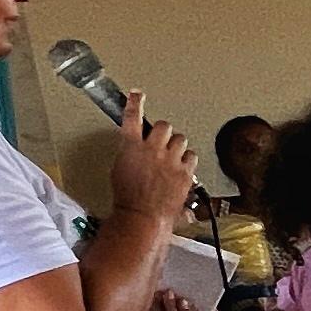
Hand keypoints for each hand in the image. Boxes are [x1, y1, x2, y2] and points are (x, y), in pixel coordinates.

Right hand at [104, 93, 196, 224]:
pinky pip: (191, 156)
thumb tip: (138, 151)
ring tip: (171, 157)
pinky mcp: (184, 172)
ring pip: (180, 139)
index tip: (137, 94)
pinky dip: (187, 160)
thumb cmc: (126, 198)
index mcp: (131, 147)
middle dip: (163, 132)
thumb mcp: (119, 170)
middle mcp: (152, 150)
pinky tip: (182, 167)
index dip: (135, 103)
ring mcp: (170, 160)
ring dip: (176, 145)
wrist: (141, 216)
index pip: (132, 118)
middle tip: (161, 142)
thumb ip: (130, 155)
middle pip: (164, 126)